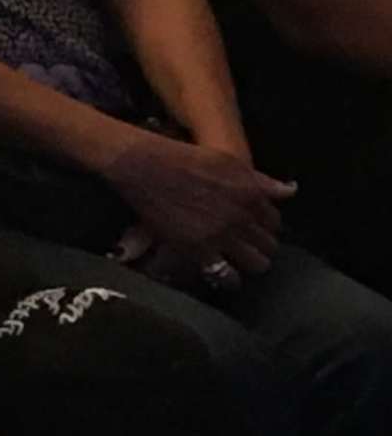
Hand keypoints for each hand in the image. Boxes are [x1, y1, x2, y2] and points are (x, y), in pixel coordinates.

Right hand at [105, 130, 291, 278]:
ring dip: (252, 262)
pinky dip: (231, 279)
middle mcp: (241, 217)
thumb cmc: (184, 157)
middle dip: (262, 245)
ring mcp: (221, 235)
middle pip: (269, 244)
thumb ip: (261, 180)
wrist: (144, 166)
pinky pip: (226, 275)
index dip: (267, 225)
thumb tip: (291, 190)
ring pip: (256, 263)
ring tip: (242, 260)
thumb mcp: (228, 162)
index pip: (274, 221)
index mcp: (251, 194)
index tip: (257, 227)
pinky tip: (228, 277)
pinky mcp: (198, 249)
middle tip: (250, 245)